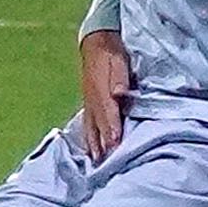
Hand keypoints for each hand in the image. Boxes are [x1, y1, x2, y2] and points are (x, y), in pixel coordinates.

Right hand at [76, 28, 129, 160]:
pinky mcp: (88, 104)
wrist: (95, 42)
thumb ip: (120, 79)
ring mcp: (89, 103)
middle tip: (108, 164)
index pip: (108, 114)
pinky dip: (88, 138)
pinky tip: (90, 149)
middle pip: (99, 126)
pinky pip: (87, 124)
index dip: (112, 130)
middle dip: (104, 145)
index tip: (115, 145)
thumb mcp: (119, 61)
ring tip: (98, 162)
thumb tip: (119, 94)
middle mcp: (93, 100)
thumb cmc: (111, 53)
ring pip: (91, 128)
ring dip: (94, 145)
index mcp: (102, 91)